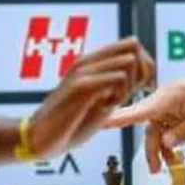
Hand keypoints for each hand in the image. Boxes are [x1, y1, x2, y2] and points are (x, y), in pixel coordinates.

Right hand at [24, 36, 154, 158]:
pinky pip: (116, 77)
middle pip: (133, 48)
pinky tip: (105, 106)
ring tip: (111, 103)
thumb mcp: (101, 103)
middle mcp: (87, 61)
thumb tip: (143, 78)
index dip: (144, 68)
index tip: (137, 90)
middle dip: (140, 74)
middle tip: (125, 97)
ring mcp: (83, 71)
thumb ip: (119, 88)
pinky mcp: (80, 86)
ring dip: (128, 85)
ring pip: (127, 61)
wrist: (40, 138)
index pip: (133, 45)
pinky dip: (119, 93)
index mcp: (92, 62)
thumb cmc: (71, 123)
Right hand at [102, 75, 184, 172]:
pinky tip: (174, 159)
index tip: (103, 121)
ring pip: (154, 133)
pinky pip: (163, 133)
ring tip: (167, 168)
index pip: (142, 109)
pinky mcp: (172, 114)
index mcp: (171, 95)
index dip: (121, 117)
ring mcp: (167, 108)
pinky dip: (167, 146)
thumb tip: (166, 144)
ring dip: (159, 151)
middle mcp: (164, 100)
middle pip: (147, 126)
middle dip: (149, 148)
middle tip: (155, 170)